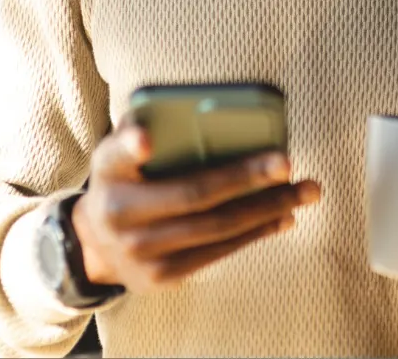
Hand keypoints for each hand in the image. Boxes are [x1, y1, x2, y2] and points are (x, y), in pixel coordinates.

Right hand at [71, 125, 320, 291]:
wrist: (94, 246)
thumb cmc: (119, 184)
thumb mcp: (115, 156)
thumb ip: (135, 136)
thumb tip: (167, 121)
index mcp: (108, 174)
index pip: (118, 155)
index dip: (131, 146)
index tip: (147, 139)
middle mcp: (120, 216)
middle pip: (194, 195)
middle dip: (246, 178)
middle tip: (286, 163)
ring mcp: (143, 253)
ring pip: (216, 228)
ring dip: (267, 208)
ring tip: (303, 191)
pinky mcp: (164, 277)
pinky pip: (218, 252)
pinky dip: (255, 232)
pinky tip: (281, 216)